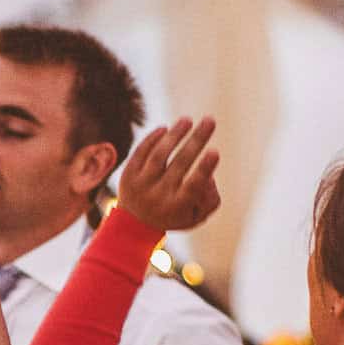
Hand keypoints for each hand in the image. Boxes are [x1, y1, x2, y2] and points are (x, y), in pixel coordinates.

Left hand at [116, 117, 221, 231]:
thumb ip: (210, 200)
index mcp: (177, 208)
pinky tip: (166, 129)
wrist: (134, 224)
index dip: (204, 169)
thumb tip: (209, 177)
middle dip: (196, 140)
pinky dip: (152, 139)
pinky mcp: (128, 174)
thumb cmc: (174, 214)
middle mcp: (158, 196)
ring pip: (158, 155)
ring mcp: (141, 185)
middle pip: (179, 164)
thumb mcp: (196, 216)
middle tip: (210, 120)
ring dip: (175, 135)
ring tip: (188, 120)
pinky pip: (140, 152)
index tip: (215, 151)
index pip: (192, 187)